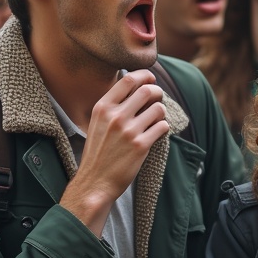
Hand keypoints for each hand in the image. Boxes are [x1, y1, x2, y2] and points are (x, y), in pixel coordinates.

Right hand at [61, 70, 169, 235]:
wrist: (95, 182)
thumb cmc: (99, 152)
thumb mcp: (98, 123)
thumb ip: (114, 105)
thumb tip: (138, 85)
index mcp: (102, 108)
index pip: (128, 80)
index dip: (145, 76)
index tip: (151, 79)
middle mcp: (115, 117)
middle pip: (147, 91)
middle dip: (157, 92)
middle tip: (157, 99)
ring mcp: (128, 131)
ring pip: (158, 108)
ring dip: (161, 112)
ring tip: (155, 120)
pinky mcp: (141, 145)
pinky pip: (163, 126)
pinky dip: (163, 128)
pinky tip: (156, 133)